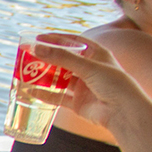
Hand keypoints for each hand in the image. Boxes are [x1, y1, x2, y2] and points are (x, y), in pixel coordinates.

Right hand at [33, 33, 148, 129]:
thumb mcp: (88, 66)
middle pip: (64, 60)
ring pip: (59, 79)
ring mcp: (83, 86)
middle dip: (47, 58)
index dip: (57, 39)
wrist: (123, 112)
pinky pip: (58, 97)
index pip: (74, 42)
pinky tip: (32, 92)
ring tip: (27, 73)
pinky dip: (46, 94)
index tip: (38, 38)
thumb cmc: (114, 84)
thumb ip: (62, 57)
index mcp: (97, 55)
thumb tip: (36, 48)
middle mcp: (90, 69)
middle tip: (29, 56)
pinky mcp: (78, 102)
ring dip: (45, 76)